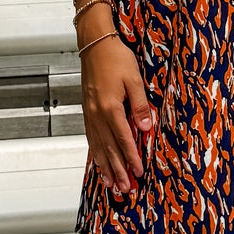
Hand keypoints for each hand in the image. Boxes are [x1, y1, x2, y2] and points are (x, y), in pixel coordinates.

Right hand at [80, 32, 156, 195]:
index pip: (123, 139)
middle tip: (125, 189)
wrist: (95, 45)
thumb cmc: (116, 58)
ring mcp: (90, 114)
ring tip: (111, 183)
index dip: (131, 158)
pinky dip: (95, 153)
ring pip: (98, 147)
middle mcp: (98, 114)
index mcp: (111, 108)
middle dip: (118, 170)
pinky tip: (99, 162)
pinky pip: (91, 138)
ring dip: (105, 167)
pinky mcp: (88, 111)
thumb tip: (145, 128)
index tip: (138, 172)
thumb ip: (140, 106)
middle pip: (109, 148)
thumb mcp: (135, 79)